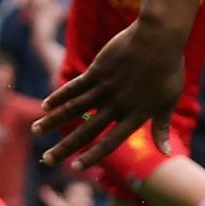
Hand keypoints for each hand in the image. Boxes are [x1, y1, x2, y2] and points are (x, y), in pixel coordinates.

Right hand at [35, 16, 185, 167]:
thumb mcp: (169, 101)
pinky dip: (59, 96)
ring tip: (35, 132)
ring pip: (74, 108)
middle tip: (47, 160)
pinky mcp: (98, 71)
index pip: (110, 142)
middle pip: (86, 131)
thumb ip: (162, 128)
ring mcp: (105, 87)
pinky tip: (45, 106)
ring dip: (53, 121)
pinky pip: (74, 87)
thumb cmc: (169, 69)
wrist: (159, 37)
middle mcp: (117, 105)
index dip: (92, 156)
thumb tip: (168, 154)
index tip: (75, 168)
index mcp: (135, 115)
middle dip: (65, 147)